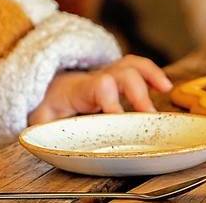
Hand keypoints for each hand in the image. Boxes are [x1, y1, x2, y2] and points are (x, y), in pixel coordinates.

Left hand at [28, 55, 172, 124]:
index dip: (110, 98)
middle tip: (149, 117)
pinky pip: (135, 68)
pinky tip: (164, 86)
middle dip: (136, 92)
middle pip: (118, 73)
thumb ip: (43, 129)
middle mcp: (94, 79)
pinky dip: (151, 73)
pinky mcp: (116, 80)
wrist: (45, 90)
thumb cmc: (47, 109)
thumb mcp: (40, 120)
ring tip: (165, 88)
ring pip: (128, 65)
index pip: (96, 86)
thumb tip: (40, 140)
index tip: (120, 118)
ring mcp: (106, 76)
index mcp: (76, 90)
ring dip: (148, 74)